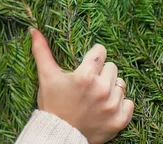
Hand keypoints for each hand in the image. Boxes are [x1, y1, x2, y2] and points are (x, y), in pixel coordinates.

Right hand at [30, 28, 133, 143]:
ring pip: (121, 84)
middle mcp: (101, 90)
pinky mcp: (119, 120)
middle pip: (112, 67)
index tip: (88, 63)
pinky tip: (106, 105)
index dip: (93, 56)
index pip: (100, 52)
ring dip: (111, 87)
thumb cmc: (52, 103)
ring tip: (96, 94)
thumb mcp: (46, 76)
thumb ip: (41, 51)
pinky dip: (120, 103)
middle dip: (101, 72)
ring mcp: (112, 106)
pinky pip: (129, 102)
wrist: (58, 134)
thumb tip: (33, 29)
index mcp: (85, 76)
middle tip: (89, 82)